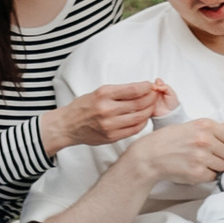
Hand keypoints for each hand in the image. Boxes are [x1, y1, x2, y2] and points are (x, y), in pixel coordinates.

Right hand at [42, 77, 170, 154]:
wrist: (68, 125)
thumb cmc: (83, 107)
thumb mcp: (98, 92)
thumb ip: (118, 92)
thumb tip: (140, 89)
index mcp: (104, 94)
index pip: (133, 90)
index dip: (146, 87)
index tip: (151, 85)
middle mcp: (107, 109)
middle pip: (138, 104)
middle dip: (151, 98)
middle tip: (156, 95)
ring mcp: (110, 125)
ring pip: (138, 117)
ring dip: (149, 111)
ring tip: (152, 106)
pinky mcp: (111, 137)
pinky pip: (133, 130)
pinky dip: (142, 123)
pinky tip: (144, 118)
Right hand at [138, 115, 223, 197]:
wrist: (152, 154)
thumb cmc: (173, 139)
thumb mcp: (197, 125)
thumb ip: (221, 127)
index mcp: (207, 125)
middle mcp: (205, 140)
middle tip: (216, 157)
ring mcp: (201, 157)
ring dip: (219, 167)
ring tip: (205, 162)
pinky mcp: (197, 173)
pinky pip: (214, 176)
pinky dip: (208, 174)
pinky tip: (198, 168)